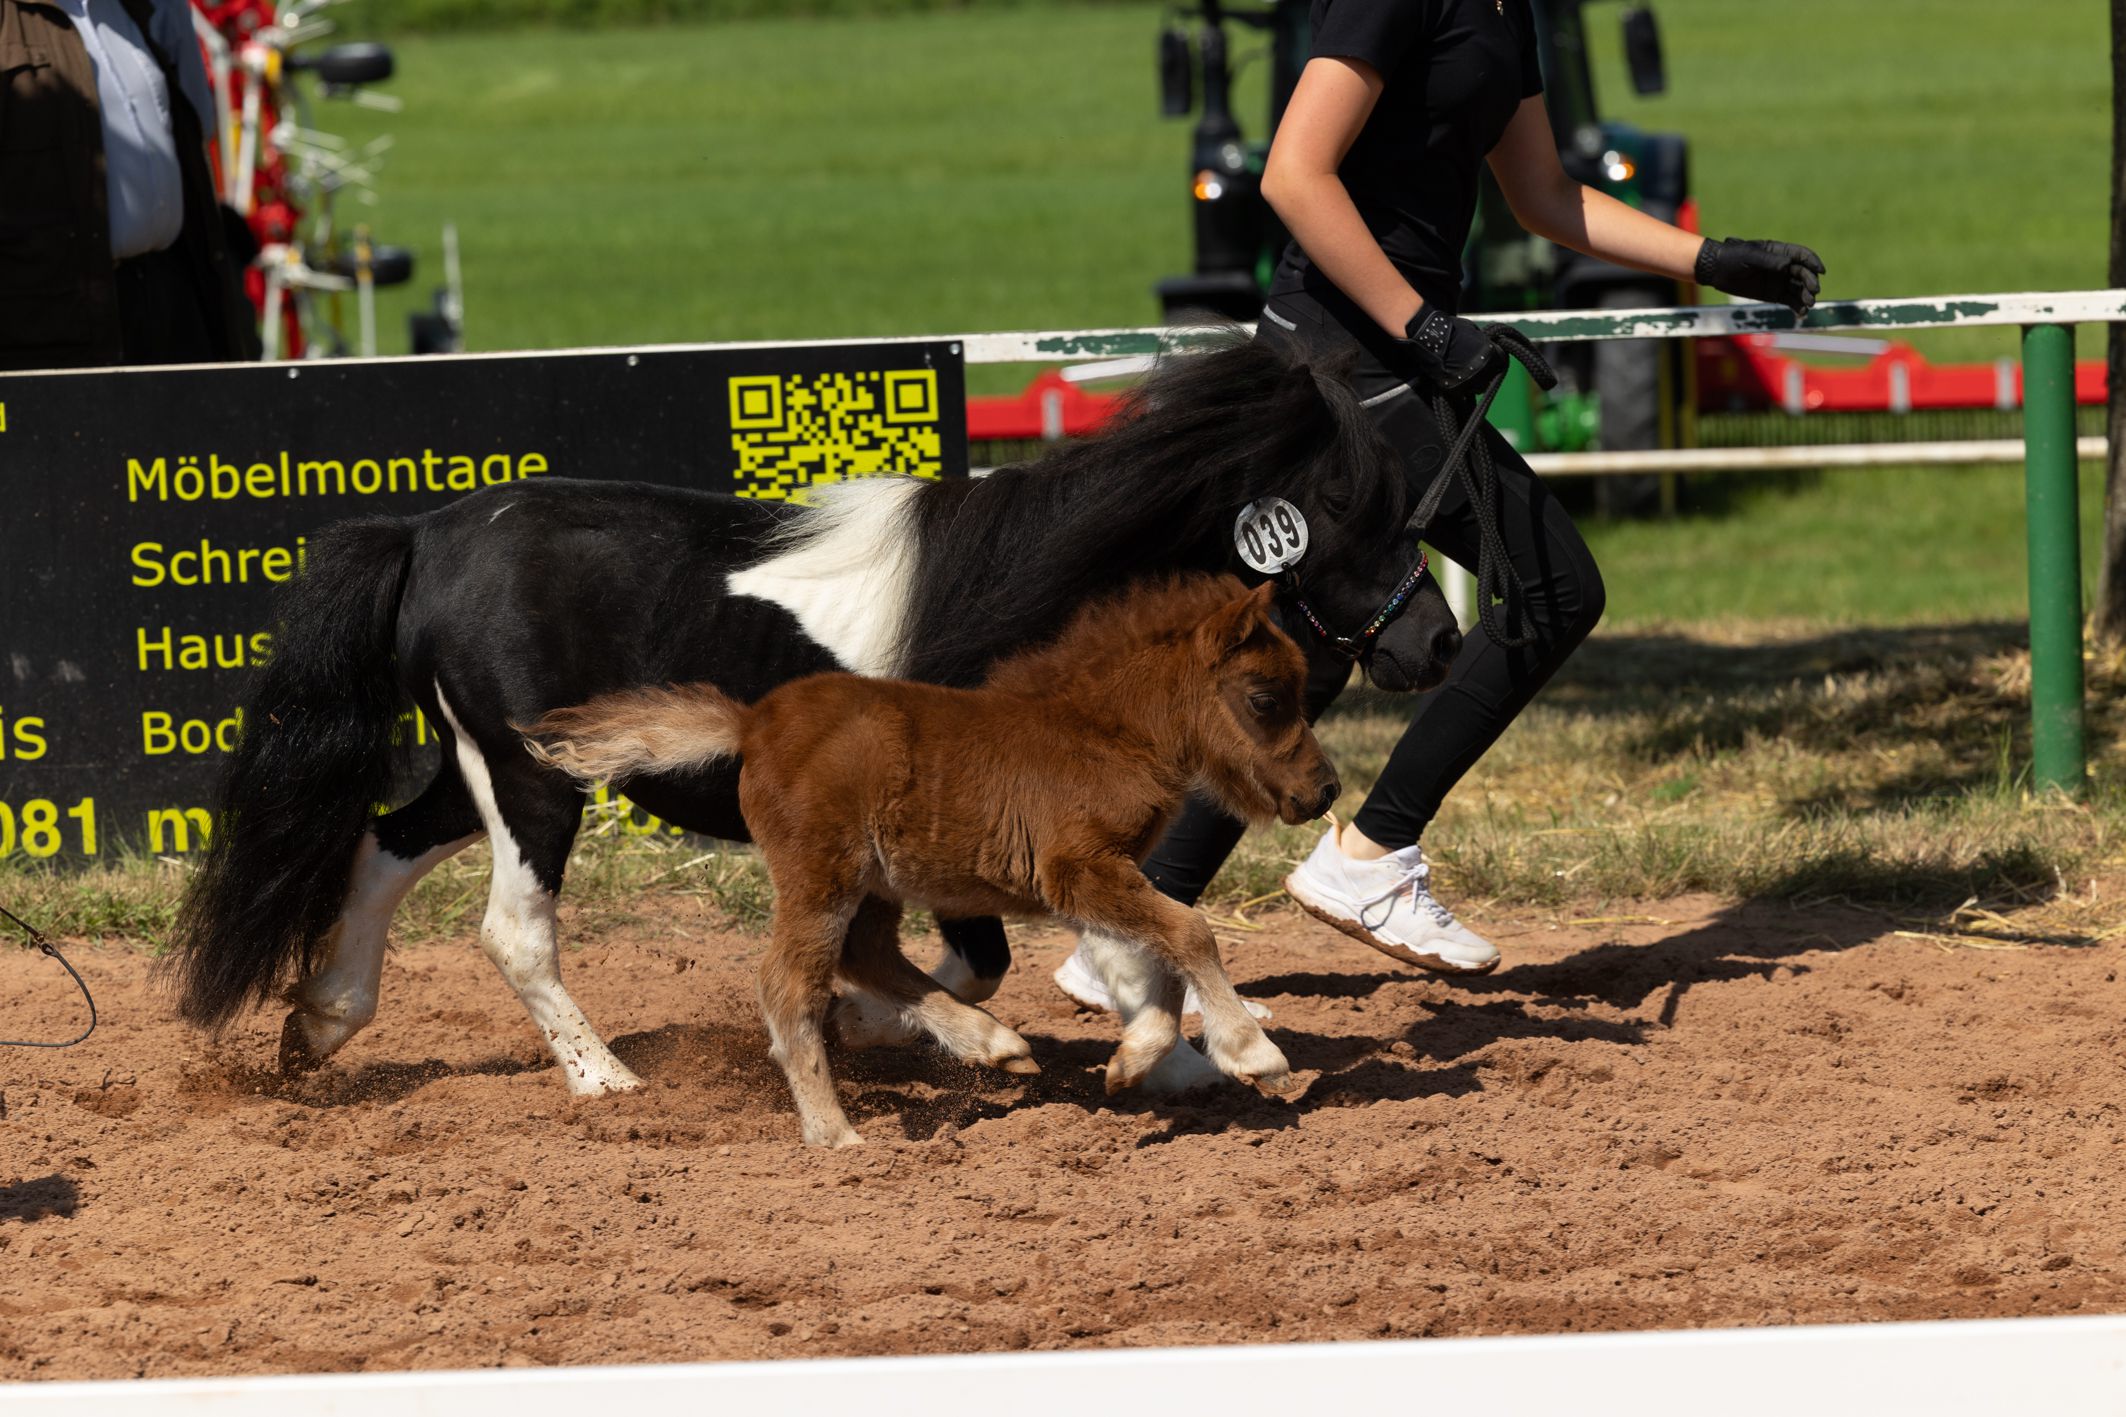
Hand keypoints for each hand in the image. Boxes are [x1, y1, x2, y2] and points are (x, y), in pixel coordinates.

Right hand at [1396, 305, 1504, 392]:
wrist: (1433, 339)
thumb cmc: (1453, 330)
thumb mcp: (1475, 332)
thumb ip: (1482, 343)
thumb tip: (1484, 346)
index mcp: (1492, 356)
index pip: (1500, 365)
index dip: (1493, 363)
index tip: (1486, 362)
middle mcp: (1485, 371)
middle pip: (1489, 379)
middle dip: (1483, 375)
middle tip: (1472, 369)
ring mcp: (1471, 382)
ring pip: (1477, 388)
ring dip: (1472, 383)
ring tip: (1462, 374)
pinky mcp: (1457, 390)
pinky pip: (1462, 392)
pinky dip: (1458, 386)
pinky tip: (1452, 378)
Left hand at [1695, 237, 1824, 315]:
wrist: (1716, 271)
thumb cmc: (1732, 258)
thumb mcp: (1749, 256)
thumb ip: (1768, 261)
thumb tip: (1787, 265)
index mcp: (1780, 252)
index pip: (1803, 256)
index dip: (1813, 263)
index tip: (1820, 271)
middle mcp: (1784, 266)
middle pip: (1803, 274)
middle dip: (1810, 283)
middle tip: (1813, 292)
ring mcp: (1779, 281)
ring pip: (1799, 289)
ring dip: (1806, 297)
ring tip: (1808, 305)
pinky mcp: (1773, 295)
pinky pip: (1789, 301)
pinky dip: (1797, 307)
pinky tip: (1801, 313)